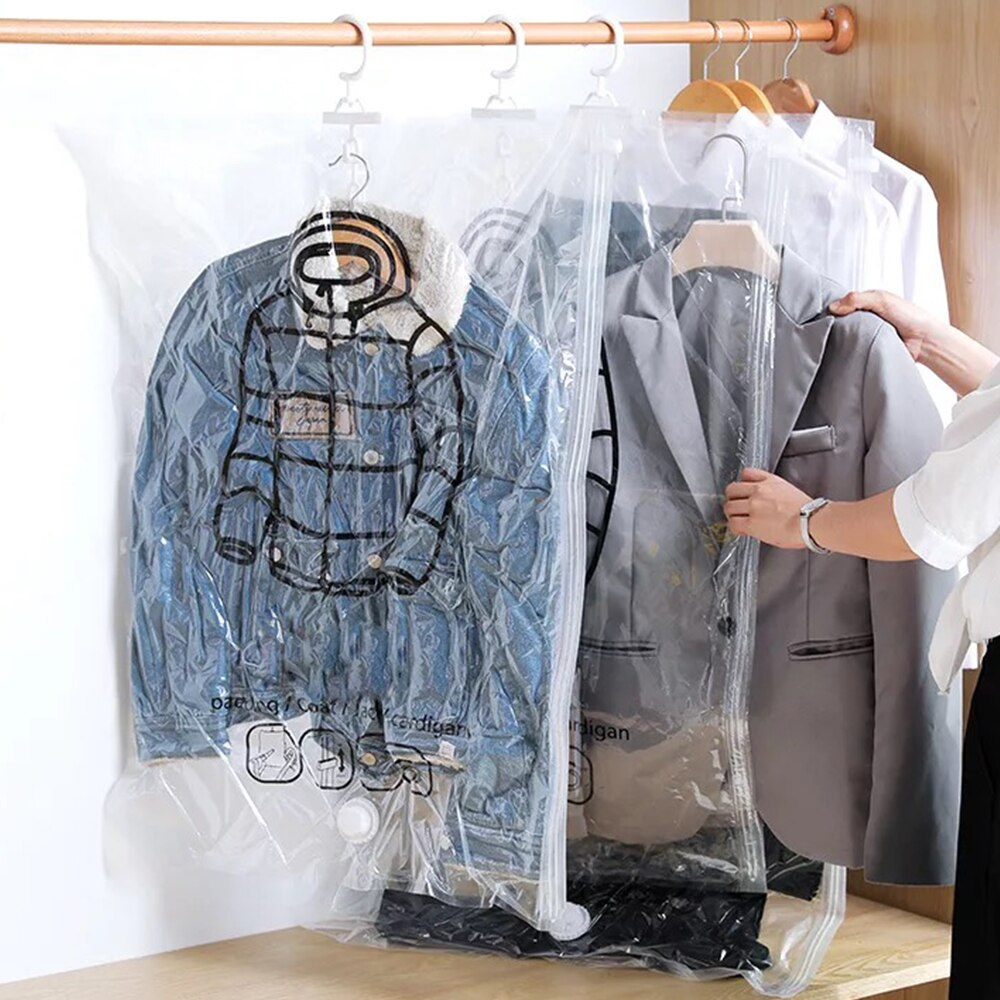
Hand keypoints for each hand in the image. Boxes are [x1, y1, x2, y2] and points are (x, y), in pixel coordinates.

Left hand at [725, 469, 811, 548]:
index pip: (746, 473)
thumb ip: (772, 490)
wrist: (811, 522)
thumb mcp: (788, 490)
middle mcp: (758, 491)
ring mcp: (753, 506)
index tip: (742, 492)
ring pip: (729, 507)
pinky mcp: (752, 523)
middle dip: (732, 499)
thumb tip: (764, 499)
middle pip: (731, 489)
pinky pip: (733, 523)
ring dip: (732, 514)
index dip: (741, 484)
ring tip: (738, 520)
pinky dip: (734, 527)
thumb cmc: (807, 511)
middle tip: (736, 507)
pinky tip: (741, 530)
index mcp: (769, 481)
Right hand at [828, 290, 945, 364]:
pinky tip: (847, 349)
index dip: (834, 308)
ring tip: (837, 340)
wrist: (923, 340)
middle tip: (828, 328)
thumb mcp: (881, 299)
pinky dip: (850, 350)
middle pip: (841, 321)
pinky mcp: (867, 349)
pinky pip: (853, 350)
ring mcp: (866, 334)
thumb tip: (833, 307)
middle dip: (836, 324)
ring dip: (843, 338)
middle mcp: (865, 319)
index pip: (843, 304)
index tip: (823, 313)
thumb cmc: (909, 316)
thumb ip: (857, 299)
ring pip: (846, 336)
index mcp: (868, 304)